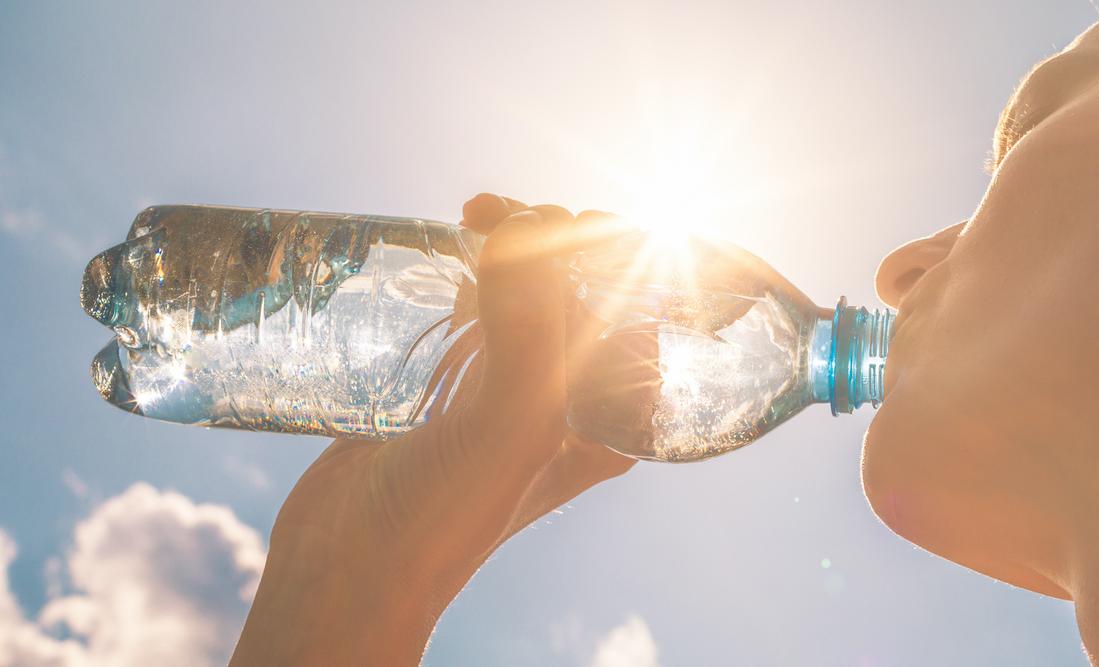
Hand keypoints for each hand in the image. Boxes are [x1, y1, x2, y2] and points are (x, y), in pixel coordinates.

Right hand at [231, 194, 635, 665]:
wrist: (347, 567)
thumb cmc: (443, 517)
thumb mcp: (510, 429)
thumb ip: (530, 331)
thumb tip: (527, 228)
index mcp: (610, 415)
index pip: (637, 308)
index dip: (612, 252)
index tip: (564, 220)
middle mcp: (569, 397)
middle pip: (582, 288)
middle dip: (556, 236)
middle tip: (505, 216)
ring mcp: (508, 385)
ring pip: (529, 288)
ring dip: (513, 241)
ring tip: (476, 215)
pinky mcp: (452, 378)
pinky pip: (477, 303)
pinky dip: (471, 266)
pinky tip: (454, 241)